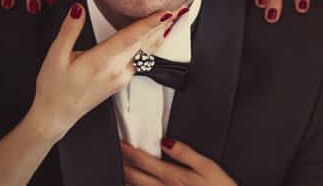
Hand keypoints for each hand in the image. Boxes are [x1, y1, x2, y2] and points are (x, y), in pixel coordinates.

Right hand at [25, 1, 187, 140]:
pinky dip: (148, 47)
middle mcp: (116, 70)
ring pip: (144, 53)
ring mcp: (121, 78)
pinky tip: (152, 40)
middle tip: (179, 10)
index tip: (165, 12)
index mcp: (101, 61)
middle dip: (162, 26)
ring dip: (158, 36)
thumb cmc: (54, 88)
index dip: (149, 23)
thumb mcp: (55, 56)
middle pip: (144, 44)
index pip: (130, 37)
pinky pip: (139, 60)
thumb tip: (78, 9)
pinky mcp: (120, 81)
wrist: (56, 115)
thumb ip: (69, 31)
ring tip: (172, 22)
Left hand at [121, 139, 235, 184]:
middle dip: (120, 163)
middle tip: (114, 154)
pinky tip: (132, 184)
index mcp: (172, 176)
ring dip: (124, 178)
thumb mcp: (208, 167)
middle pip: (132, 175)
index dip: (127, 150)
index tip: (119, 142)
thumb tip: (166, 141)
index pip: (141, 160)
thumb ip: (185, 153)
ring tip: (120, 168)